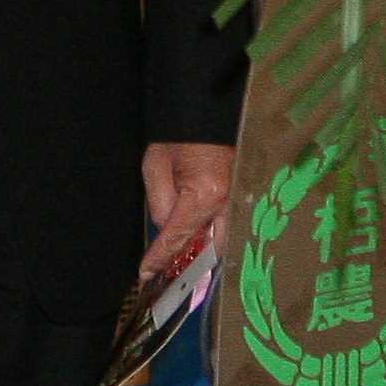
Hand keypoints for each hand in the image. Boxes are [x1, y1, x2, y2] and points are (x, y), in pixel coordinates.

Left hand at [140, 139, 233, 274]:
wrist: (203, 113)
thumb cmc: (177, 136)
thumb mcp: (155, 168)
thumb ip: (160, 204)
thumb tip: (165, 229)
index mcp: (204, 195)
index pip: (178, 237)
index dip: (160, 257)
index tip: (147, 272)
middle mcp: (226, 203)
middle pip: (206, 247)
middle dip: (187, 262)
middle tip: (165, 271)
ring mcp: (237, 201)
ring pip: (220, 240)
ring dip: (200, 251)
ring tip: (179, 259)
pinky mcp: (239, 196)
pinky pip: (226, 225)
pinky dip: (210, 237)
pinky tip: (195, 241)